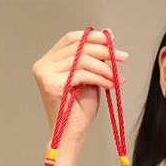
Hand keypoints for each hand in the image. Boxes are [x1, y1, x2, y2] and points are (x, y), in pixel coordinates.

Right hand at [33, 30, 127, 165]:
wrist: (72, 133)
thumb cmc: (79, 109)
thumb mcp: (90, 76)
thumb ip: (95, 57)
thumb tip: (108, 32)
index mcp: (49, 61)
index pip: (71, 38)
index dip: (93, 36)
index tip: (113, 40)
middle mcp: (43, 65)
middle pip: (78, 47)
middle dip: (104, 51)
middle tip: (123, 57)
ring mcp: (45, 74)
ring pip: (82, 59)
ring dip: (105, 67)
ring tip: (118, 77)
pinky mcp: (51, 84)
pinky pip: (82, 74)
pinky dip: (100, 78)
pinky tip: (111, 84)